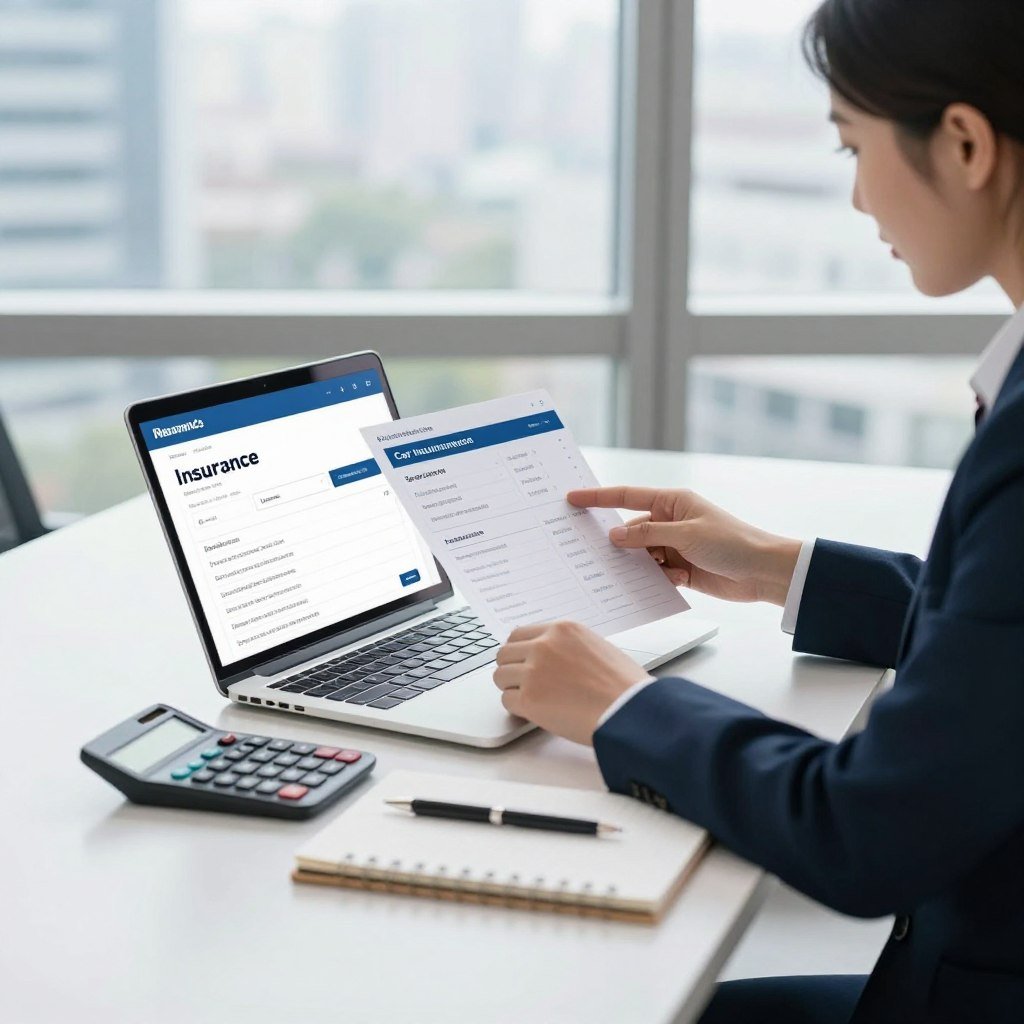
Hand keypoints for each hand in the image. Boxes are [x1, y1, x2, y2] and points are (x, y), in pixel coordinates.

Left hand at [494, 621, 648, 745]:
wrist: (630, 711)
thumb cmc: (625, 686)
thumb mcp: (597, 647)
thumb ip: (569, 647)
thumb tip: (554, 659)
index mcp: (562, 630)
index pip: (519, 634)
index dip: (519, 652)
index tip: (522, 663)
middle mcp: (544, 646)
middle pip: (504, 654)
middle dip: (511, 670)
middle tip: (524, 684)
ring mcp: (533, 672)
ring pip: (501, 677)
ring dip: (513, 689)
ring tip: (533, 700)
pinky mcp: (529, 699)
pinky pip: (507, 702)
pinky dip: (518, 710)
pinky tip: (535, 714)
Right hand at [567, 486, 800, 605]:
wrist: (764, 572)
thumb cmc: (732, 542)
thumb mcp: (686, 534)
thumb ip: (647, 534)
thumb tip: (615, 534)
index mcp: (672, 502)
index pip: (626, 496)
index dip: (597, 497)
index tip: (572, 498)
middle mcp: (670, 522)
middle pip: (630, 530)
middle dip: (616, 542)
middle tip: (589, 550)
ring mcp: (674, 546)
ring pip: (640, 555)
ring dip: (637, 565)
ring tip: (626, 572)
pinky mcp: (681, 569)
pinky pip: (655, 574)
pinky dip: (654, 580)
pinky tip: (662, 583)